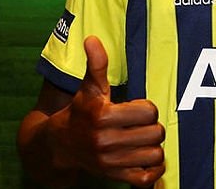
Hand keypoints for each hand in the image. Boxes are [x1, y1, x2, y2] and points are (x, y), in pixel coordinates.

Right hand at [52, 35, 165, 185]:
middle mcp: (105, 141)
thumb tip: (92, 39)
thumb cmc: (80, 112)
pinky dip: (154, 169)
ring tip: (142, 139)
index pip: (149, 111)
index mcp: (102, 116)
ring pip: (155, 154)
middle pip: (156, 133)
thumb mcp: (89, 87)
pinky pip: (147, 178)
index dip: (147, 107)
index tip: (136, 108)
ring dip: (153, 146)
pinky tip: (147, 156)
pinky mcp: (114, 176)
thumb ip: (96, 64)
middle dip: (152, 126)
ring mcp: (110, 162)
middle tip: (140, 124)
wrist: (60, 145)